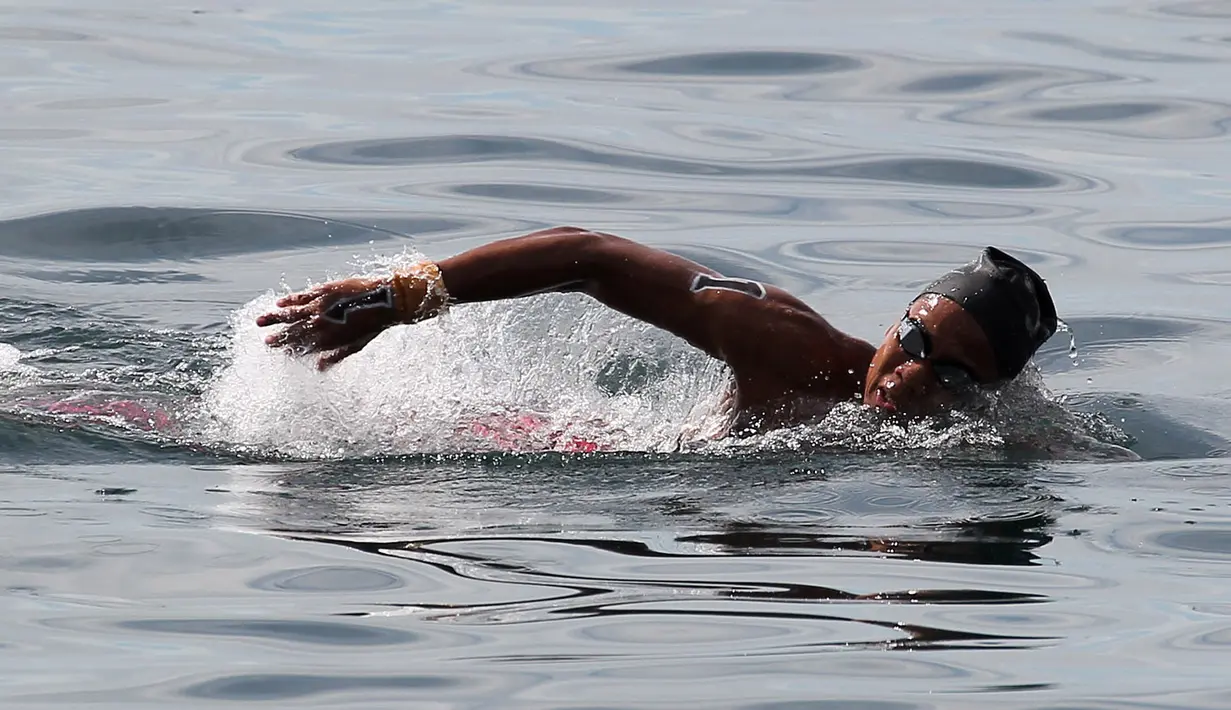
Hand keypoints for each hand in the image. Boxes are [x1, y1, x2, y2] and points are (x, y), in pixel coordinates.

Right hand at [256, 276, 400, 369]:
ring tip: (259, 322)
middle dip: (278, 338)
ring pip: (291, 314)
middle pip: (293, 332)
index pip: (303, 347)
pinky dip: (289, 300)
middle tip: (266, 342)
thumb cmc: (373, 326)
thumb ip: (335, 356)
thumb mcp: (355, 346)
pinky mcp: (323, 291)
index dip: (290, 349)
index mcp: (328, 340)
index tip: (280, 351)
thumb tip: (319, 368)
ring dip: (274, 319)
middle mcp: (321, 325)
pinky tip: (278, 303)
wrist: (385, 301)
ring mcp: (320, 307)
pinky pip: (300, 297)